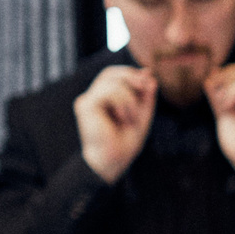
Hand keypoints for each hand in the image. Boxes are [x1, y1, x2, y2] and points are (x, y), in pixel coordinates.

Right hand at [75, 65, 156, 182]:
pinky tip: (123, 118)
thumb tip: (148, 73)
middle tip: (145, 90)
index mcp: (102, 99)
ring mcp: (86, 101)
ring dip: (130, 98)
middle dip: (131, 77)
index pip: (113, 74)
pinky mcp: (85, 105)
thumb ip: (145, 94)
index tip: (149, 82)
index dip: (130, 73)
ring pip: (112, 82)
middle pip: (109, 73)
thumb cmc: (125, 141)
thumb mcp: (141, 113)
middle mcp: (91, 97)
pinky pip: (109, 92)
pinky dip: (123, 103)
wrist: (113, 160)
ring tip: (131, 118)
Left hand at [206, 60, 234, 178]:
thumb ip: (219, 94)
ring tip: (222, 103)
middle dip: (229, 74)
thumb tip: (212, 72)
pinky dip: (233, 91)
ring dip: (230, 83)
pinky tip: (228, 106)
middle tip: (213, 90)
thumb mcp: (224, 114)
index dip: (230, 72)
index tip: (213, 86)